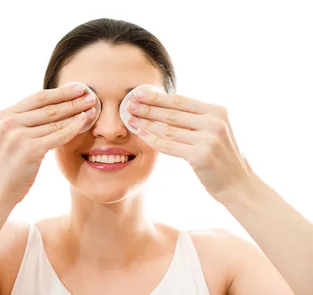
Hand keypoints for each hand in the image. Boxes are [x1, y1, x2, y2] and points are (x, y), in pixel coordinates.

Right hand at [0, 82, 97, 203]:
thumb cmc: (4, 168)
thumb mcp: (8, 138)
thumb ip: (23, 123)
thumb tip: (51, 109)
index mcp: (4, 115)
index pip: (37, 97)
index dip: (60, 91)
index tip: (78, 87)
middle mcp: (9, 122)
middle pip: (48, 107)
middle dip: (72, 99)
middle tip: (91, 94)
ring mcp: (18, 135)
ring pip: (55, 120)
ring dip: (76, 112)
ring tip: (92, 108)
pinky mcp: (29, 150)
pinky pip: (58, 135)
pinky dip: (74, 127)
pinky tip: (85, 122)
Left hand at [125, 88, 254, 201]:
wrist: (239, 185)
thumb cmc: (221, 157)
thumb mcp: (214, 131)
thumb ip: (195, 119)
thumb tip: (163, 106)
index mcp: (217, 111)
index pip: (181, 100)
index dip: (157, 96)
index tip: (139, 92)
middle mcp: (214, 122)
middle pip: (172, 112)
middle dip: (148, 107)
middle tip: (128, 104)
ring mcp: (209, 138)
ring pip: (168, 128)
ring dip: (146, 122)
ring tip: (130, 119)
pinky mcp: (201, 155)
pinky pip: (170, 145)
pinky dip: (153, 139)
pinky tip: (141, 133)